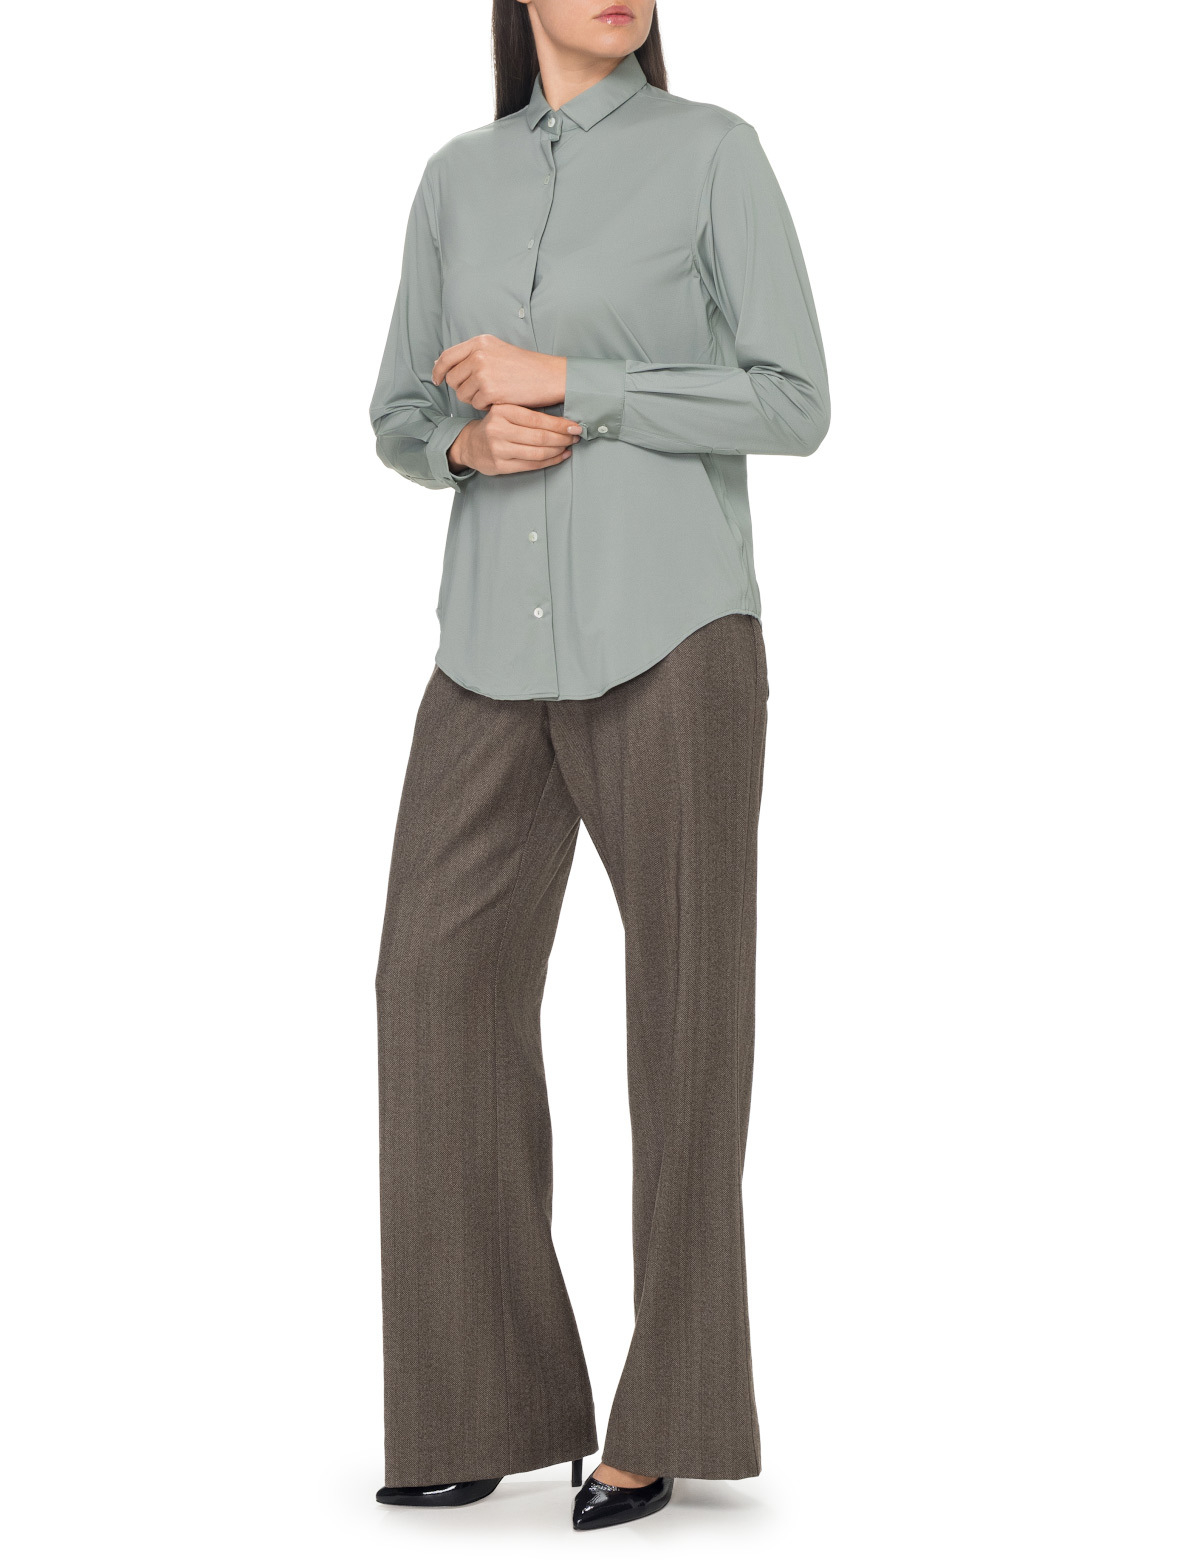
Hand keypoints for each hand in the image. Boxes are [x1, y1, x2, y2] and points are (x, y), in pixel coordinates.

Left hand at [433, 335, 567, 410]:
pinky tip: (500, 398)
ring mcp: (483, 373)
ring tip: (494, 392)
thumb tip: (440, 365)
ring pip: (463, 394)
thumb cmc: (525, 366)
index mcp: (479, 342)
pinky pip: (476, 404)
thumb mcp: (496, 350)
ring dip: (475, 398)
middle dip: (462, 388)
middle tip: (480, 390)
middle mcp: (478, 355)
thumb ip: (471, 355)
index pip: (447, 357)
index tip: (437, 379)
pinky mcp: (490, 390)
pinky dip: (486, 406)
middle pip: (453, 379)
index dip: (438, 370)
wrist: (549, 376)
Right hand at [450, 405, 580, 476]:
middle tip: (575, 437)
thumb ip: (528, 413)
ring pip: (537, 452)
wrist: (471, 444)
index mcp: (503, 411)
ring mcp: (498, 449)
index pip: (538, 419)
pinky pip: (531, 464)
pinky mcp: (500, 465)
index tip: (575, 426)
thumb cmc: (495, 426)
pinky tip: (560, 457)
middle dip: (562, 438)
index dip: (560, 425)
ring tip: (569, 446)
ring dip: (558, 450)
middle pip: (540, 437)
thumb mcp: (507, 412)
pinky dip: (550, 461)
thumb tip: (563, 419)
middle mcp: (499, 429)